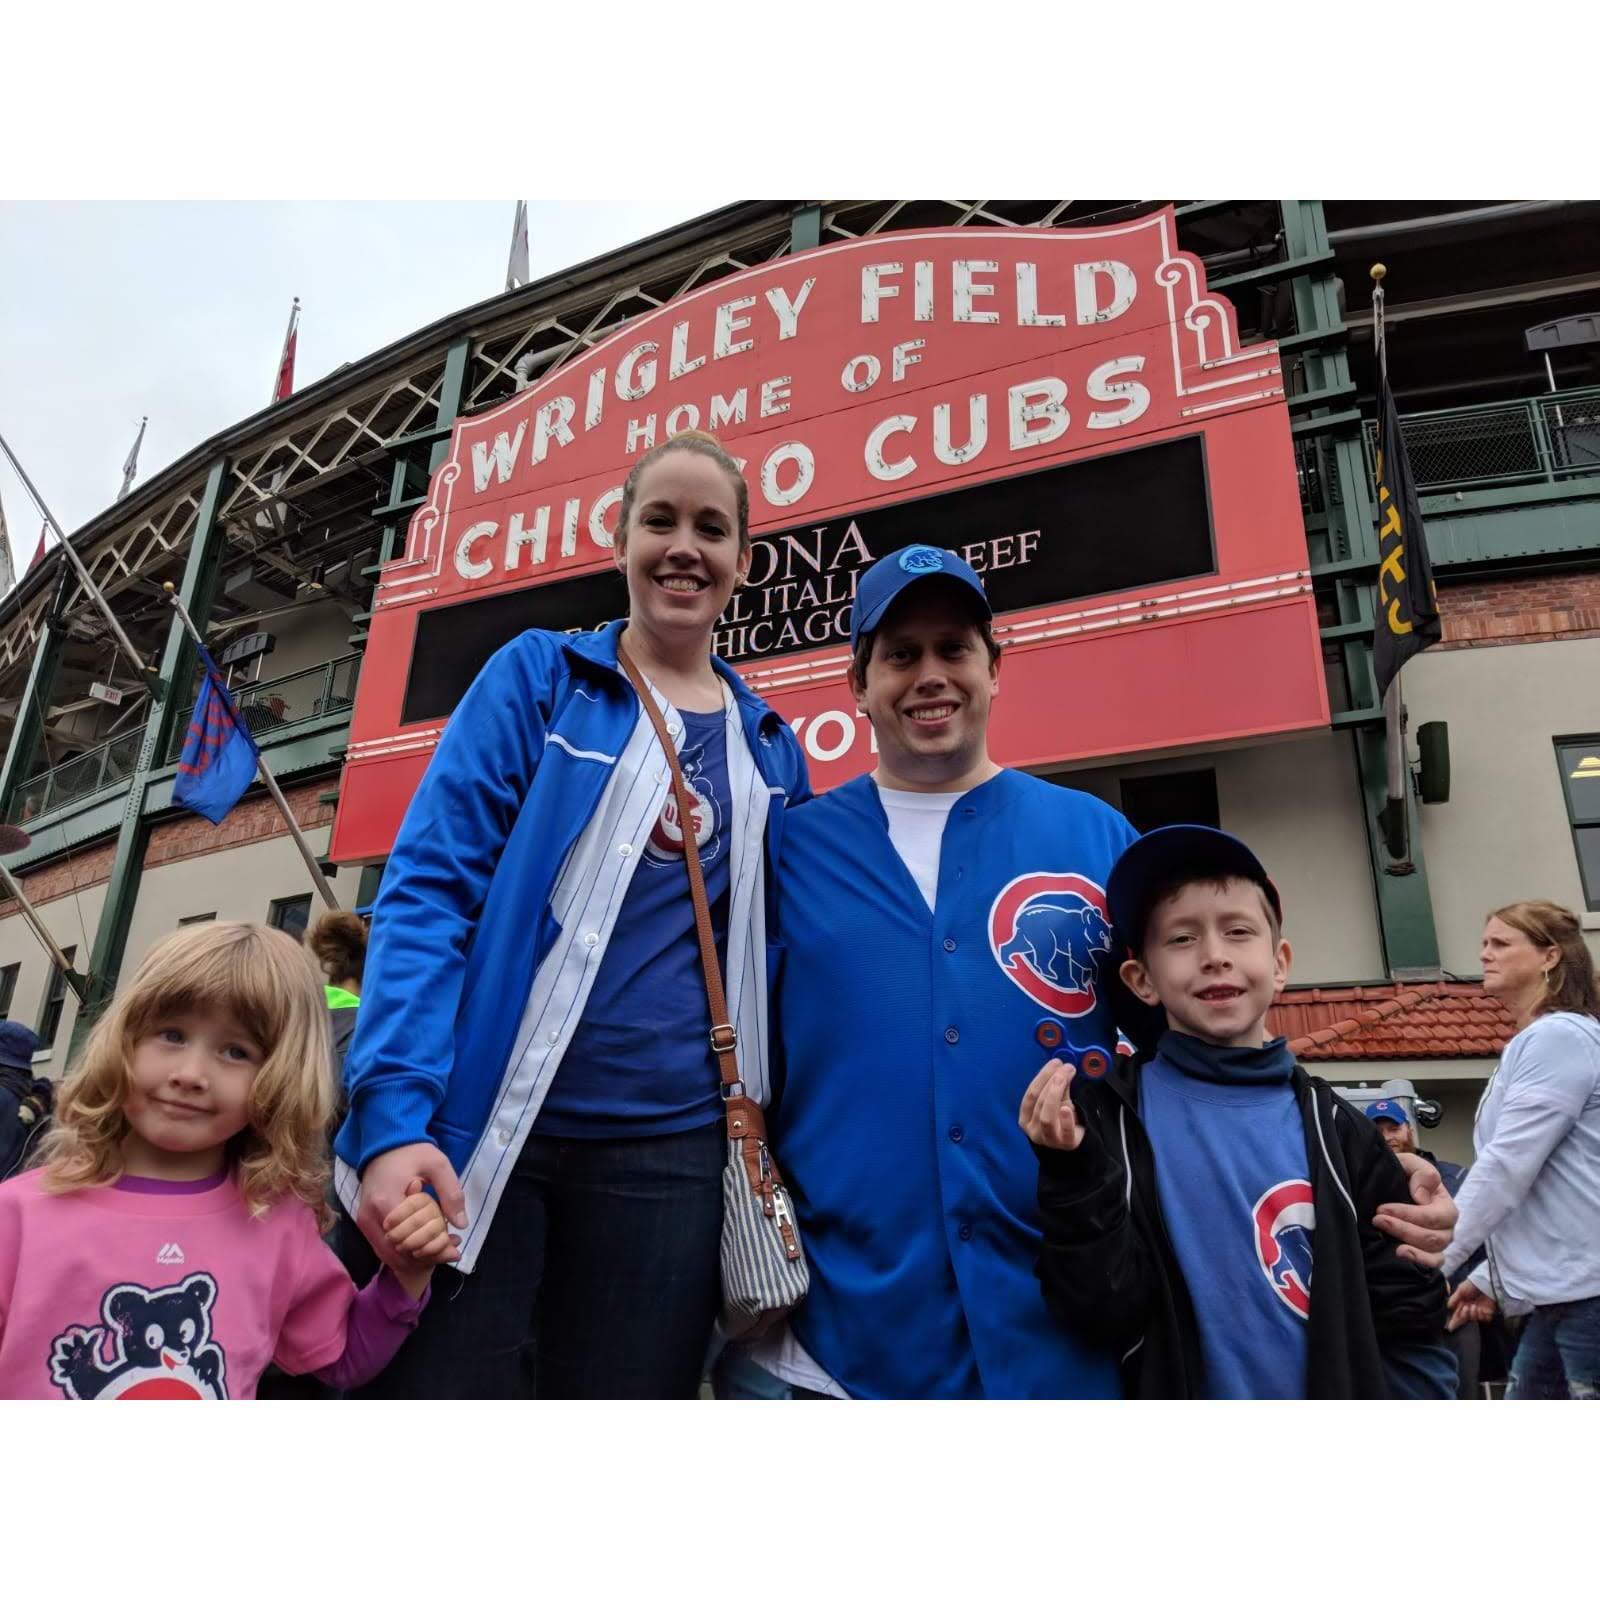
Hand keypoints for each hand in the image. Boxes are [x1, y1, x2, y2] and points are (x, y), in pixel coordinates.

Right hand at [358, 1142, 465, 1273]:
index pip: (409, 1239)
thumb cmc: (411, 1152)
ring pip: (390, 1256)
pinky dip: (406, 1253)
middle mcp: (370, 1217)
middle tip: (454, 1248)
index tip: (456, 1242)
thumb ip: (451, 1193)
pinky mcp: (365, 1225)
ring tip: (444, 1250)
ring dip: (418, 1258)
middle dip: (429, 1255)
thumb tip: (461, 1224)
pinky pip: (385, 1249)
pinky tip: (427, 1246)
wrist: (384, 1143)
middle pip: (399, 1253)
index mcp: (386, 1201)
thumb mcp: (438, 1165)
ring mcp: (365, 1223)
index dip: (434, 1246)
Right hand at [1019, 1059, 1084, 1150]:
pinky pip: (1064, 1130)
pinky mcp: (1065, 1143)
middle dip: (1052, 1080)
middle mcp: (1032, 1130)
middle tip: (1066, 1067)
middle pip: (1039, 1101)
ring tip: (1068, 1076)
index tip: (1055, 1063)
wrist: (1073, 1144)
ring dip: (1057, 1091)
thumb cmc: (1061, 1121)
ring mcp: (1047, 1139)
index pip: (1031, 1094)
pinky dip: (1065, 1118)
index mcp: (1025, 1118)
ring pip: (1047, 1115)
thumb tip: (1061, 1066)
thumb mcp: (1055, 1103)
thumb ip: (1056, 1087)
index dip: (1043, 1076)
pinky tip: (1068, 1108)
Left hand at [1372, 1153, 1457, 1268]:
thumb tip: (1422, 1198)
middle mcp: (1446, 1227)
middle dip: (1403, 1229)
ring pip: (1433, 1253)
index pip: (1435, 1216)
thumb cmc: (1401, 1176)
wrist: (1386, 1187)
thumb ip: (1421, 1172)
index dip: (1408, 1214)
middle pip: (1434, 1237)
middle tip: (1378, 1220)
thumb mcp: (1409, 1164)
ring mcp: (1438, 1243)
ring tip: (1387, 1240)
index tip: (1381, 1208)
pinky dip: (1420, 1261)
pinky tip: (1400, 1254)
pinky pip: (1433, 1264)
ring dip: (1410, 1247)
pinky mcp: (1428, 1255)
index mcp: (1444, 1204)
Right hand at [1446, 1280, 1496, 1331]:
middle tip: (1465, 1308)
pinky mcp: (1489, 1312)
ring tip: (1473, 1306)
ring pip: (1473, 1318)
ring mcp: (1479, 1310)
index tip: (1449, 1327)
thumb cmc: (1473, 1284)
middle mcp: (1470, 1307)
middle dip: (1464, 1314)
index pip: (1457, 1314)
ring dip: (1472, 1314)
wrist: (1487, 1283)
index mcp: (1463, 1302)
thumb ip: (1454, 1299)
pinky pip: (1484, 1319)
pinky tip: (1480, 1309)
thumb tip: (1448, 1307)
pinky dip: (1481, 1315)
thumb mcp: (1461, 1289)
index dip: (1454, 1321)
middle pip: (1465, 1317)